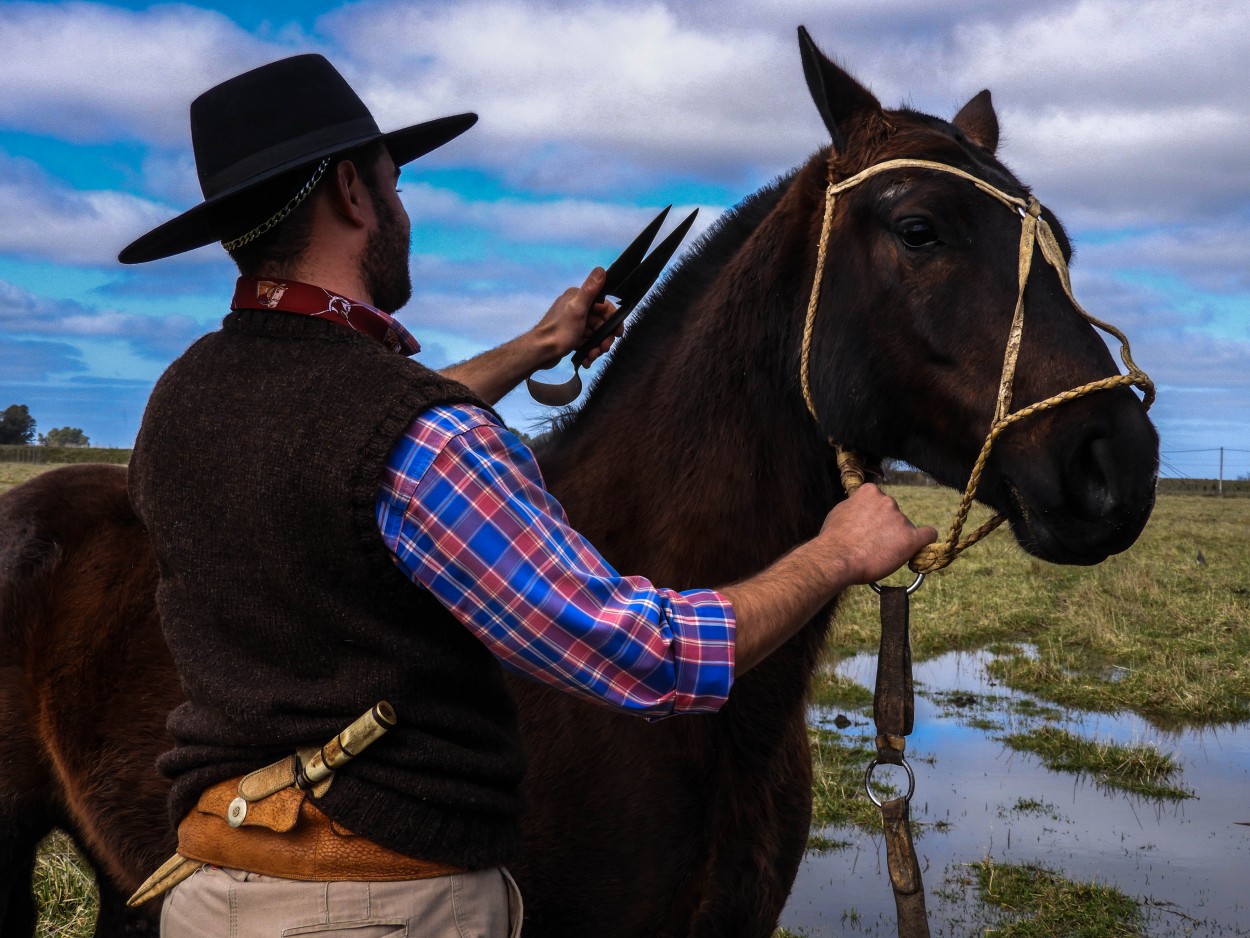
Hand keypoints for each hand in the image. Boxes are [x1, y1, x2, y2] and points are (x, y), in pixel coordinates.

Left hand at [532, 268, 620, 369]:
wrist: (541, 352)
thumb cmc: (559, 331)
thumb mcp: (577, 309)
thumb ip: (590, 290)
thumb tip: (601, 269)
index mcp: (578, 298)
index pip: (605, 307)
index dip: (613, 321)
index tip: (617, 334)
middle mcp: (577, 308)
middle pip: (601, 322)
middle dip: (604, 337)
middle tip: (603, 348)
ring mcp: (574, 323)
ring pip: (595, 334)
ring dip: (597, 346)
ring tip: (592, 356)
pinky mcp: (572, 335)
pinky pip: (587, 342)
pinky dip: (589, 350)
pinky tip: (587, 359)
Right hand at [812, 484, 936, 585]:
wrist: (836, 558)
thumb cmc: (832, 539)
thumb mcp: (839, 512)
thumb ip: (855, 507)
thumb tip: (860, 508)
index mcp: (870, 492)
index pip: (879, 500)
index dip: (874, 515)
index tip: (869, 527)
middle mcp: (888, 501)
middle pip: (893, 513)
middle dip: (885, 527)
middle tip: (872, 544)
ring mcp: (900, 519)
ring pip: (905, 528)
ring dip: (896, 538)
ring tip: (878, 554)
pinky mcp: (911, 538)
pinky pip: (927, 535)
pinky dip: (924, 541)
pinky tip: (917, 548)